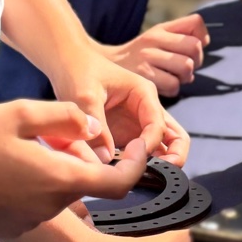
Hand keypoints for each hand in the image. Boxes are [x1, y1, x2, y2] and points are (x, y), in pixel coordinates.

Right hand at [0, 100, 149, 238]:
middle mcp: (52, 207)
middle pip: (88, 184)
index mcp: (61, 180)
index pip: (120, 183)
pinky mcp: (13, 225)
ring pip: (62, 192)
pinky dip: (38, 183)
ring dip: (60, 169)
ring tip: (29, 143)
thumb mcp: (21, 112)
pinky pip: (38, 202)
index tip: (140, 146)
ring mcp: (31, 219)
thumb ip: (67, 117)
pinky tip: (10, 164)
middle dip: (86, 158)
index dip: (138, 164)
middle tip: (60, 132)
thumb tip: (95, 127)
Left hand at [50, 49, 188, 163]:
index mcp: (144, 94)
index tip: (134, 158)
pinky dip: (137, 166)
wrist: (67, 65)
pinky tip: (122, 174)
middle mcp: (146, 109)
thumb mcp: (84, 95)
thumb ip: (96, 125)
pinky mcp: (125, 135)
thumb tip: (105, 159)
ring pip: (162, 148)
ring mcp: (137, 124)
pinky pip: (139, 154)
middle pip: (175, 137)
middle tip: (162, 175)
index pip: (158, 125)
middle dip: (174, 157)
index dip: (149, 145)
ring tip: (140, 176)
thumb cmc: (78, 71)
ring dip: (158, 164)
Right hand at [105, 14, 208, 96]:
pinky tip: (163, 87)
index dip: (201, 38)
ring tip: (173, 78)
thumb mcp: (156, 39)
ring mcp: (147, 57)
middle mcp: (154, 39)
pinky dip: (173, 89)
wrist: (106, 69)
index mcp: (160, 29)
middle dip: (196, 61)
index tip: (192, 49)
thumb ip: (180, 36)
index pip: (195, 23)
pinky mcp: (143, 76)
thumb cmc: (139, 57)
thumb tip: (205, 40)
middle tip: (184, 68)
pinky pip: (173, 85)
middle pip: (195, 47)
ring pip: (186, 67)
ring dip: (184, 78)